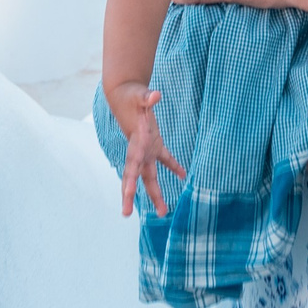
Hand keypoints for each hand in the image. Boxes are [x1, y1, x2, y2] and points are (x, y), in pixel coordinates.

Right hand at [113, 86, 187, 217]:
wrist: (124, 92)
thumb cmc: (130, 94)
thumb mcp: (138, 94)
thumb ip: (147, 97)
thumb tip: (155, 95)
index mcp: (135, 142)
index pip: (131, 165)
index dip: (129, 180)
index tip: (127, 195)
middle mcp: (138, 150)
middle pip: (135, 177)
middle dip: (131, 196)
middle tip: (126, 214)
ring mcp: (146, 149)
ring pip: (149, 176)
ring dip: (155, 193)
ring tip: (163, 211)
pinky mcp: (154, 143)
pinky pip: (164, 159)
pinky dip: (173, 166)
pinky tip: (182, 175)